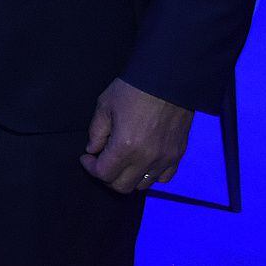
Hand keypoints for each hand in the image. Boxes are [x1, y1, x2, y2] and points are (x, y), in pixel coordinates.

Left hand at [82, 77, 193, 192]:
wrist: (168, 80)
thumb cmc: (133, 90)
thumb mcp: (105, 105)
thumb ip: (96, 131)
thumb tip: (93, 150)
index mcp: (125, 146)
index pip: (104, 174)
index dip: (90, 168)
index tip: (86, 157)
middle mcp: (146, 158)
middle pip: (122, 186)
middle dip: (107, 176)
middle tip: (101, 162)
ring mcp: (165, 158)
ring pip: (143, 185)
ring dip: (128, 177)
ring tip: (121, 161)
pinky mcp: (178, 154)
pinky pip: (163, 178)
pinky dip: (150, 175)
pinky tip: (142, 162)